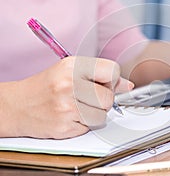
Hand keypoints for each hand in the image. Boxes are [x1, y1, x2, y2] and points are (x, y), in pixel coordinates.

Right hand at [0, 56, 133, 138]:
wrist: (17, 105)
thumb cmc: (47, 86)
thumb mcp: (71, 70)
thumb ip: (101, 75)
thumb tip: (128, 85)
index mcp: (72, 66)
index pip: (113, 70)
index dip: (112, 79)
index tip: (104, 82)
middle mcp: (69, 85)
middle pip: (109, 97)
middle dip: (103, 99)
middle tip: (88, 97)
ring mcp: (66, 108)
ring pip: (102, 115)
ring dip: (94, 113)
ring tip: (78, 106)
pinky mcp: (64, 127)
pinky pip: (90, 127)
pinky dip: (84, 123)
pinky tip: (70, 116)